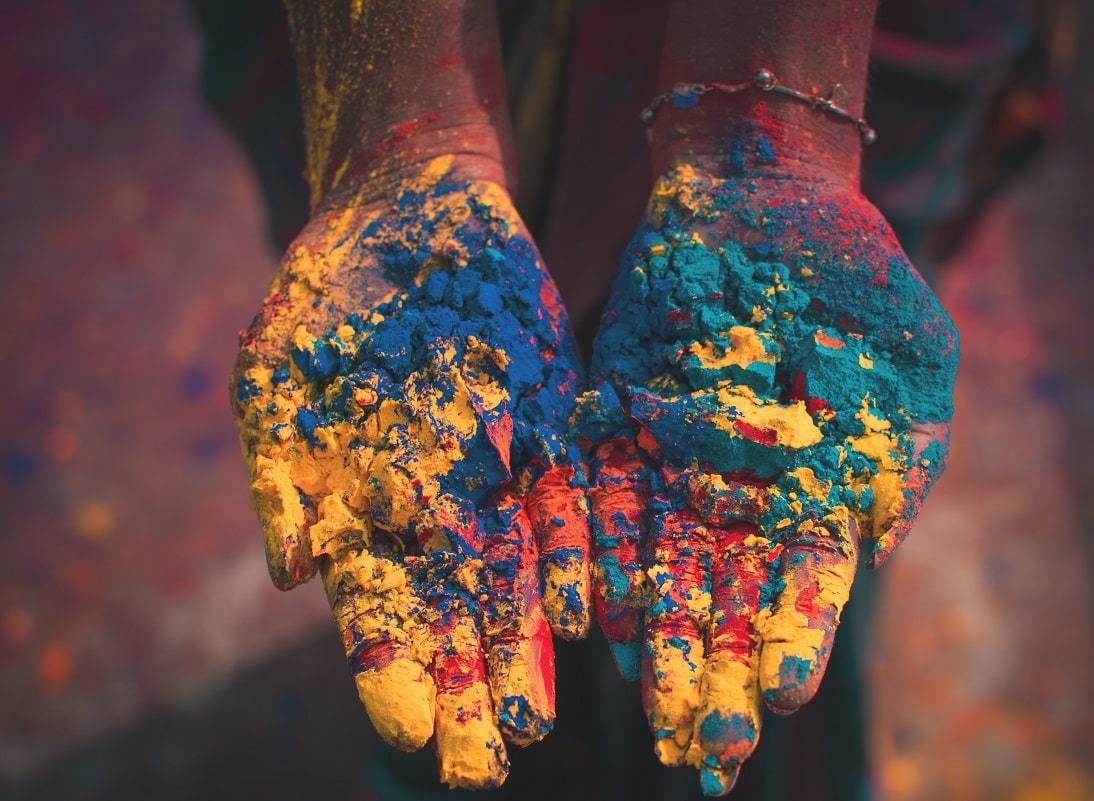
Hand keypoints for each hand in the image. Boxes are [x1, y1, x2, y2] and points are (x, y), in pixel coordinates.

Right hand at [231, 157, 589, 788]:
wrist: (410, 212)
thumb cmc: (327, 295)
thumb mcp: (277, 373)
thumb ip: (281, 475)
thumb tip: (292, 574)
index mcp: (362, 509)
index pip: (378, 613)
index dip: (393, 675)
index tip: (413, 736)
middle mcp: (435, 508)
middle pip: (453, 617)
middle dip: (467, 691)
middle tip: (482, 768)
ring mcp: (498, 474)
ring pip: (515, 578)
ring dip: (524, 647)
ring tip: (534, 719)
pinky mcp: (553, 430)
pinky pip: (569, 503)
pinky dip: (572, 556)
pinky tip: (582, 613)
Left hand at [579, 158, 957, 793]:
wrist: (767, 195)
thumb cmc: (858, 275)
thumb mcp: (910, 358)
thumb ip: (902, 454)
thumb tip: (878, 547)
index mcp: (816, 491)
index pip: (803, 584)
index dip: (792, 637)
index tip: (779, 698)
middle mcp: (740, 492)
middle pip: (725, 594)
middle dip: (716, 668)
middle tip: (704, 747)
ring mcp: (673, 461)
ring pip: (657, 561)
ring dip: (653, 631)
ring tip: (642, 701)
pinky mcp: (617, 422)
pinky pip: (600, 494)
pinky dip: (595, 547)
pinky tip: (590, 605)